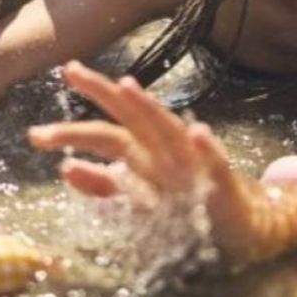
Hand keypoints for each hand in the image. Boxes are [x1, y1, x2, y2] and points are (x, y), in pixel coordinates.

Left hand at [27, 62, 282, 261]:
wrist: (240, 226)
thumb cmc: (185, 205)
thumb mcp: (138, 197)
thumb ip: (103, 185)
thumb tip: (65, 167)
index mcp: (144, 153)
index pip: (107, 128)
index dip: (78, 117)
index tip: (56, 87)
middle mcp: (165, 151)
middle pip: (129, 119)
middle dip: (101, 93)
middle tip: (70, 70)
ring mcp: (193, 164)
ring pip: (168, 131)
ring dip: (148, 108)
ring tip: (126, 86)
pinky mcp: (223, 183)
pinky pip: (216, 164)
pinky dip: (207, 149)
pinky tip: (199, 133)